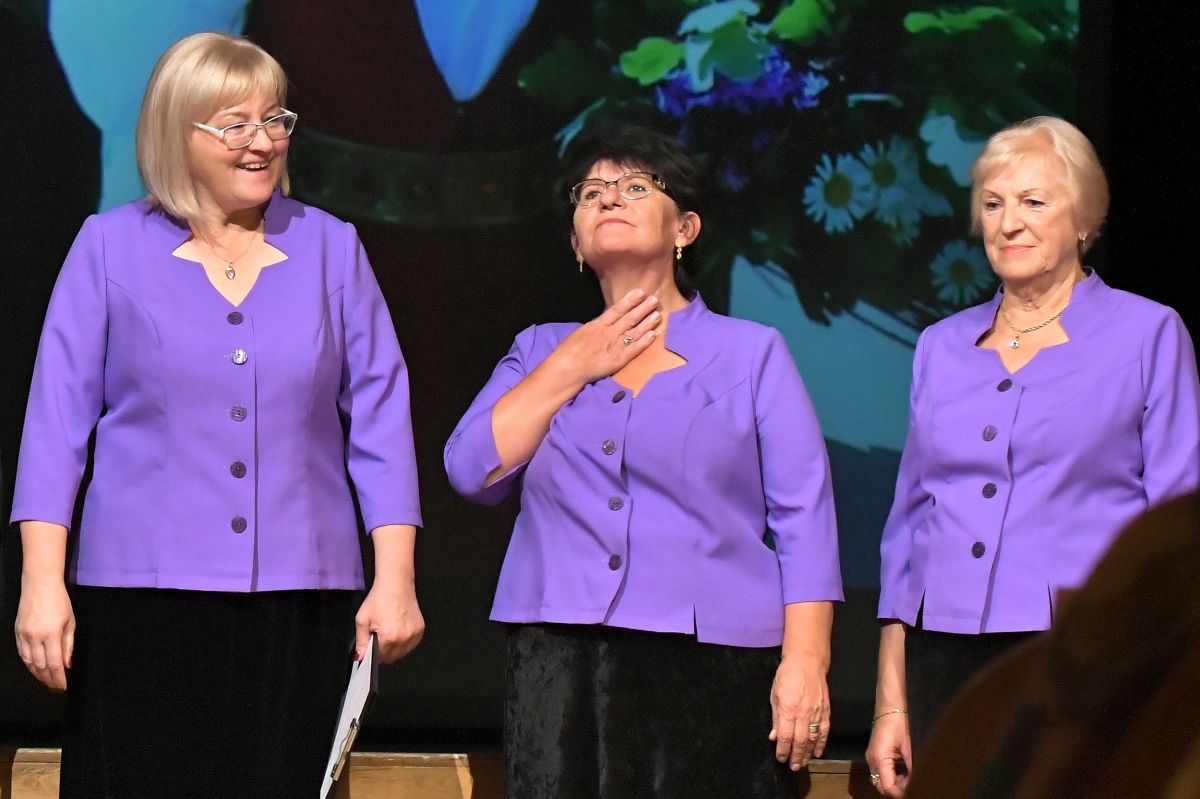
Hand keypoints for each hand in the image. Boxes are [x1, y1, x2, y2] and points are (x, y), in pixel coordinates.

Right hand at [15, 574, 74, 691]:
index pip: (54, 664)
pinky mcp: (17, 632)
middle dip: (48, 680)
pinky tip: (34, 669)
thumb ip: (68, 645)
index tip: (63, 686)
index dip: (59, 678)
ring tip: (46, 681)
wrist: (40, 585)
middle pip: (40, 666)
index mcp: (51, 634)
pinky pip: (22, 653)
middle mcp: (35, 637)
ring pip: (29, 662)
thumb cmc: (59, 601)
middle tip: (55, 688)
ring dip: (37, 674)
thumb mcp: (70, 622)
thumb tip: (67, 664)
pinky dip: (28, 663)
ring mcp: (24, 635)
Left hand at [354, 577, 423, 664]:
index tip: (371, 645)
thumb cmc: (378, 599)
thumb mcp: (362, 620)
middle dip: (384, 651)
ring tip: (390, 631)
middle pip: (392, 657)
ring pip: (402, 652)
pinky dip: (404, 642)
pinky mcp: (421, 630)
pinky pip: (411, 644)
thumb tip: (360, 658)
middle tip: (379, 635)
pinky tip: (398, 630)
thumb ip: (361, 642)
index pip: (380, 658)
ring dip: (395, 648)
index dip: (373, 654)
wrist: (396, 584)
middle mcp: (404, 639)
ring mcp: (414, 635)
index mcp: (389, 637)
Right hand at [545, 289, 659, 385]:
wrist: (567, 368)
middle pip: (629, 319)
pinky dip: (644, 342)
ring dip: (647, 323)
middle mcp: (609, 333)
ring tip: (657, 314)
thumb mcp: (581, 332)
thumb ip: (595, 327)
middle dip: (643, 309)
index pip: (617, 309)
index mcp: (598, 325)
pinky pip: (634, 349)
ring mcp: (615, 346)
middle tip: (654, 300)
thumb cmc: (568, 351)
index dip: (630, 301)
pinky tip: (653, 335)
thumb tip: (604, 322)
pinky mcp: (618, 360)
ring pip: (634, 332)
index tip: (640, 292)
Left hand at [769, 655, 830, 770]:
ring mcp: (815, 712)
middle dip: (796, 756)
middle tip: (793, 767)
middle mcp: (802, 713)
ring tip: (803, 763)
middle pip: (800, 741)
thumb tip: (774, 736)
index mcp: (787, 709)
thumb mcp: (775, 695)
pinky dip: (821, 743)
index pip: (785, 736)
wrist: (807, 662)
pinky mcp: (825, 710)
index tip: (780, 758)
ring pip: (813, 739)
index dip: (783, 750)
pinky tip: (817, 752)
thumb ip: (775, 717)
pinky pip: (824, 731)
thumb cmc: (787, 676)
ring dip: (807, 753)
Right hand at [865, 711, 911, 796]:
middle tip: (916, 785)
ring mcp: (873, 757)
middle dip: (898, 789)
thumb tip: (918, 783)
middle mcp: (872, 761)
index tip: (916, 791)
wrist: (891, 703)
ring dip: (897, 782)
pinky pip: (883, 770)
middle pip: (882, 786)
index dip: (901, 793)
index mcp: (879, 759)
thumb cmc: (900, 722)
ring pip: (882, 779)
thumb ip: (911, 768)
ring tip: (913, 778)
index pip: (888, 787)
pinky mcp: (876, 752)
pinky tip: (907, 770)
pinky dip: (894, 774)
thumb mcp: (909, 746)